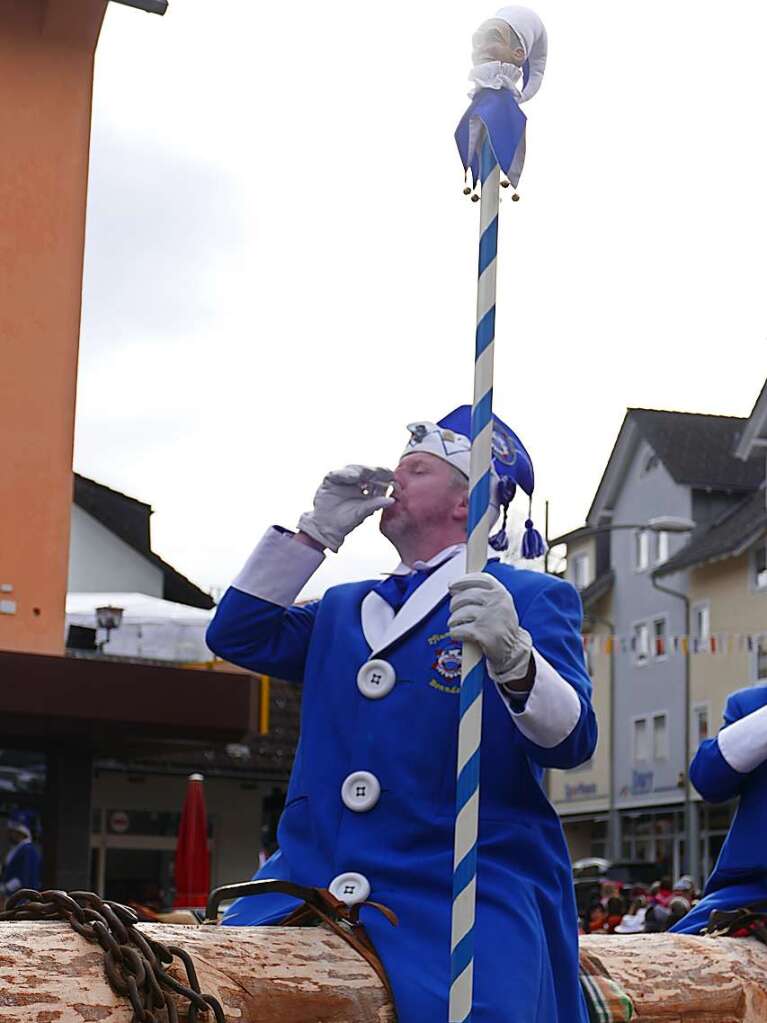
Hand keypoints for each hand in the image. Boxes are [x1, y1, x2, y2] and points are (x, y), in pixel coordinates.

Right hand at [297, 465, 394, 552]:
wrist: (327, 527)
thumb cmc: (347, 521)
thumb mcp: (362, 513)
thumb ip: (375, 504)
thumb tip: (392, 500)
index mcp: (367, 487)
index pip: (376, 476)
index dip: (382, 474)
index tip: (389, 475)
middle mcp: (356, 482)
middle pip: (365, 471)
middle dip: (370, 471)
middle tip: (376, 472)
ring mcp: (343, 480)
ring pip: (352, 469)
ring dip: (357, 471)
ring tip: (359, 475)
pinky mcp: (330, 480)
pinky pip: (336, 474)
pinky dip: (342, 474)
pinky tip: (349, 477)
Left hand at [448, 572, 532, 686]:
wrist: (512, 650)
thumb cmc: (499, 624)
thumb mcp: (497, 604)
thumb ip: (481, 593)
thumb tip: (453, 586)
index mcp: (501, 593)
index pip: (480, 579)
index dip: (463, 580)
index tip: (451, 585)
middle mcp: (497, 603)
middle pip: (465, 596)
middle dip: (454, 604)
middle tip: (454, 611)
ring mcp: (491, 618)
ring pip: (459, 614)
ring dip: (453, 620)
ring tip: (456, 624)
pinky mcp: (484, 634)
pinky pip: (459, 630)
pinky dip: (455, 633)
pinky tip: (458, 634)